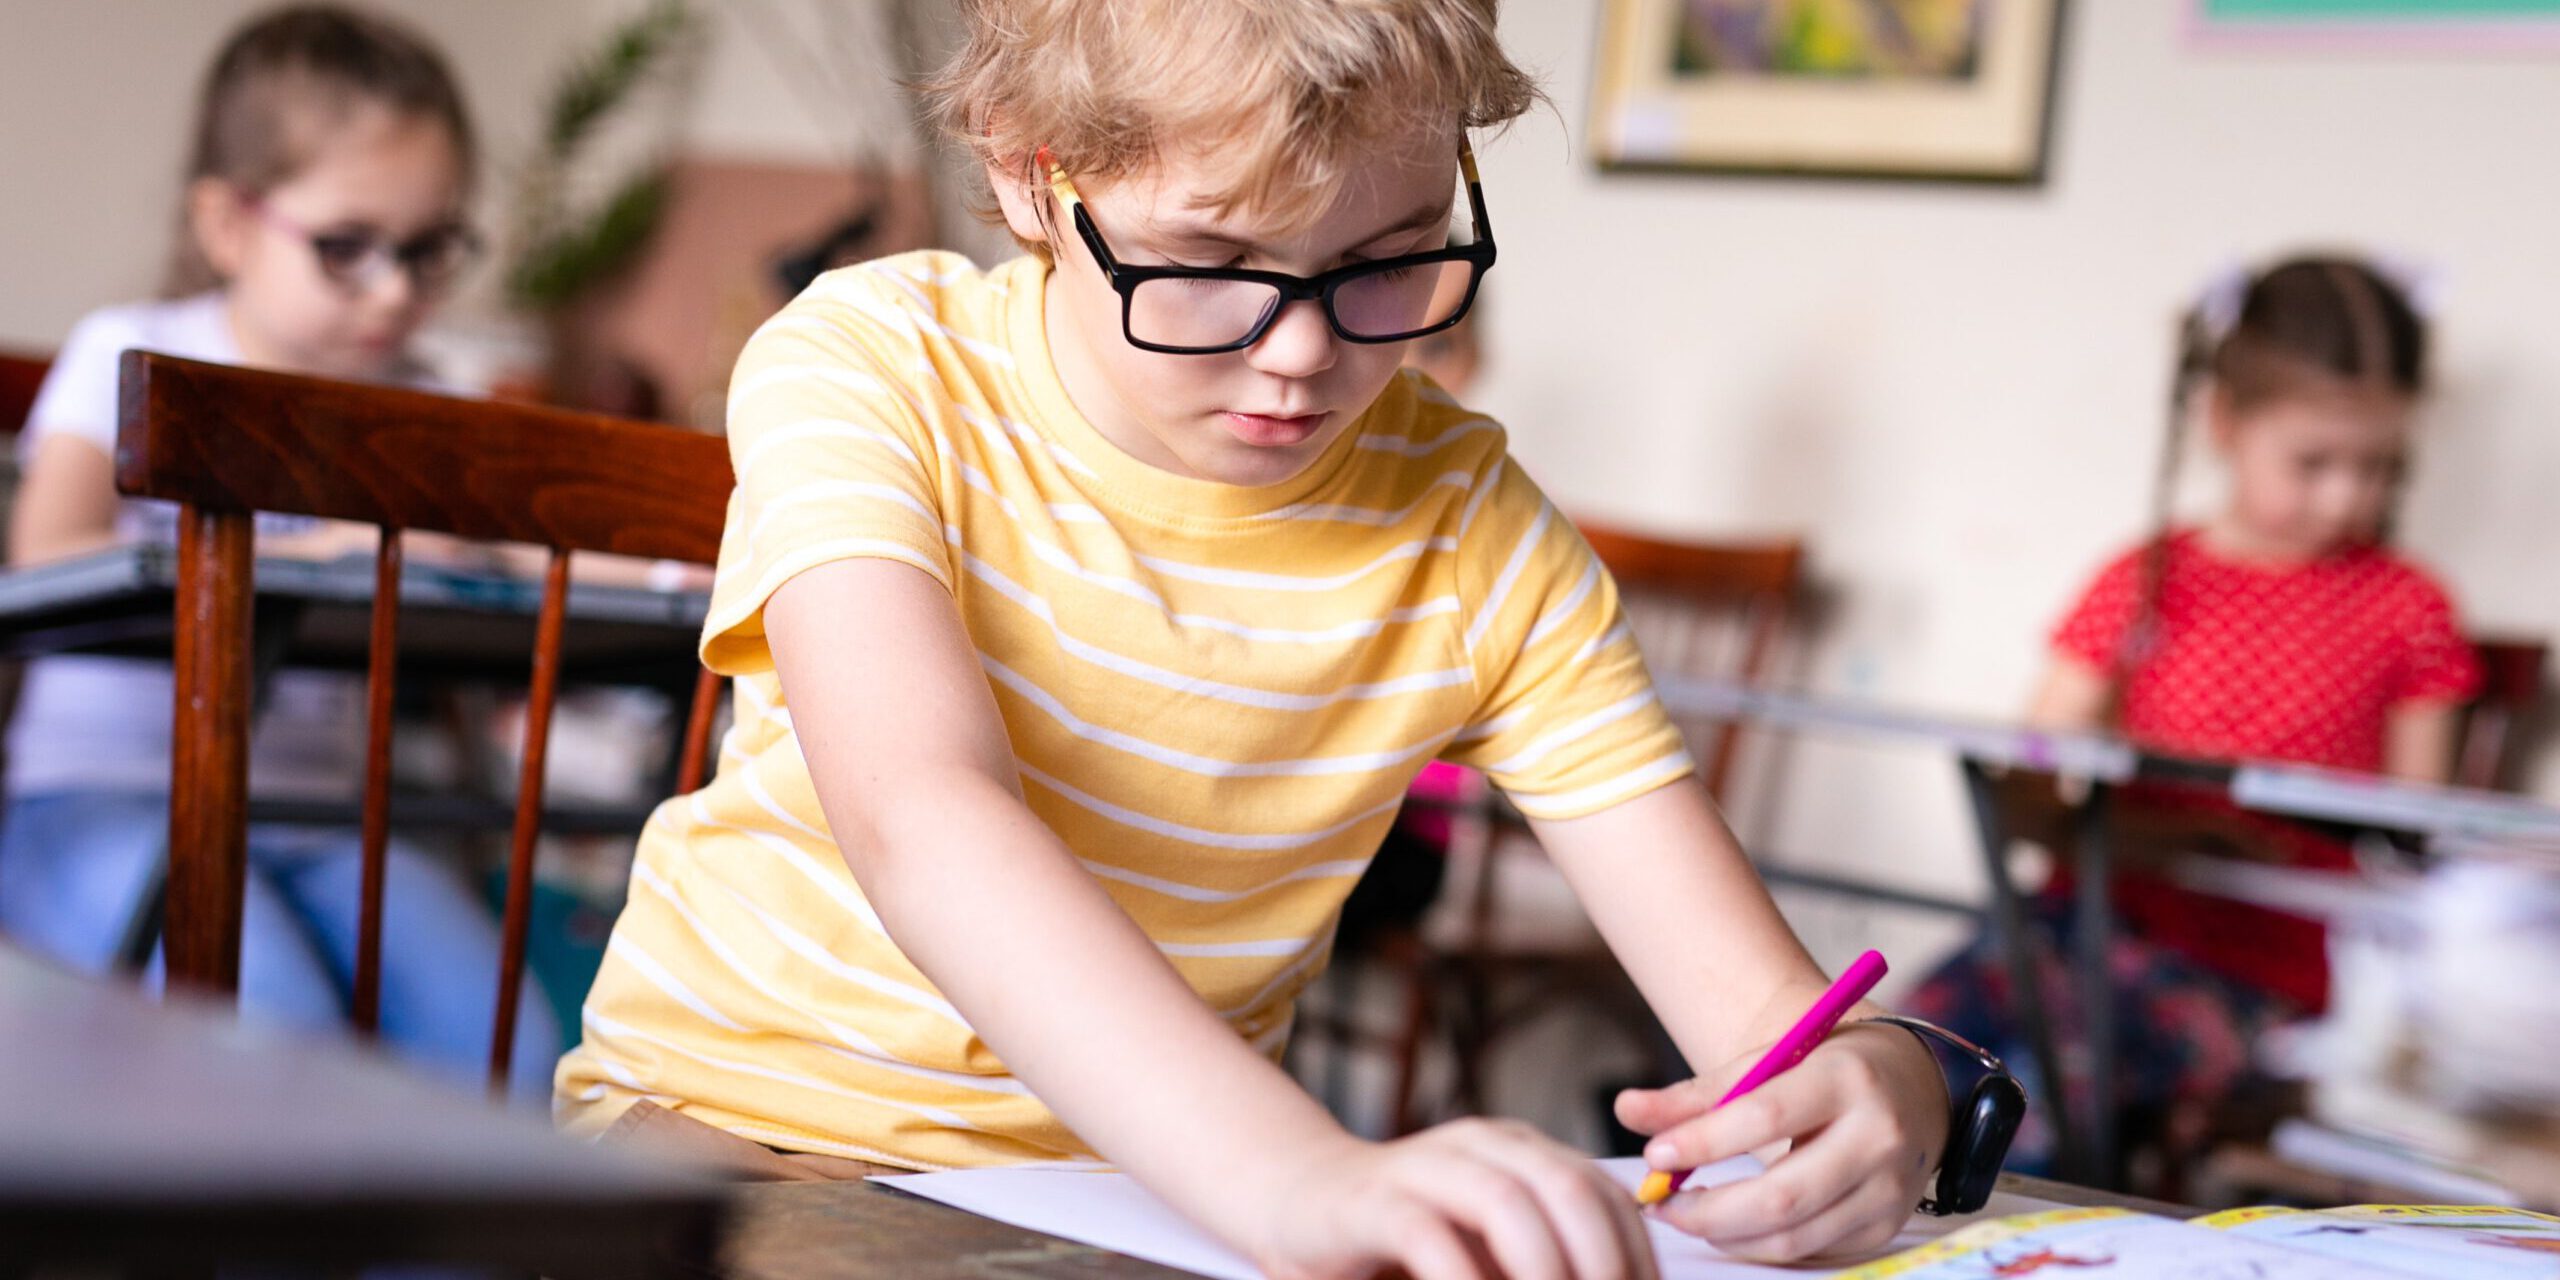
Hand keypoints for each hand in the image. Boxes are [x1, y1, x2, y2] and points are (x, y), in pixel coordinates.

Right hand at [1254, 1118, 1659, 1279]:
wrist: (1300, 1203)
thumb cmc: (1408, 1240)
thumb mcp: (1491, 1249)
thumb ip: (1543, 1260)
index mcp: (1524, 1153)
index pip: (1607, 1197)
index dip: (1638, 1258)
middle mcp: (1483, 1145)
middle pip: (1569, 1189)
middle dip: (1603, 1265)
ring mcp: (1425, 1165)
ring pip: (1506, 1201)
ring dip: (1544, 1271)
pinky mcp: (1373, 1201)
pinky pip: (1428, 1236)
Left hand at [1614, 1022, 1944, 1262]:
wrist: (1909, 1086)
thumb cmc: (1824, 1067)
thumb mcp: (1769, 1060)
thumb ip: (1698, 1092)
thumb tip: (1625, 1109)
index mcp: (1846, 1077)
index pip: (1767, 1115)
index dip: (1704, 1142)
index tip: (1654, 1157)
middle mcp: (1879, 1135)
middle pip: (1782, 1195)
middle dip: (1707, 1210)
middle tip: (1659, 1204)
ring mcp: (1889, 1188)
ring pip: (1793, 1235)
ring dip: (1726, 1234)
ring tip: (1686, 1213)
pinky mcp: (1886, 1225)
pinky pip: (1811, 1250)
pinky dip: (1759, 1244)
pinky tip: (1731, 1224)